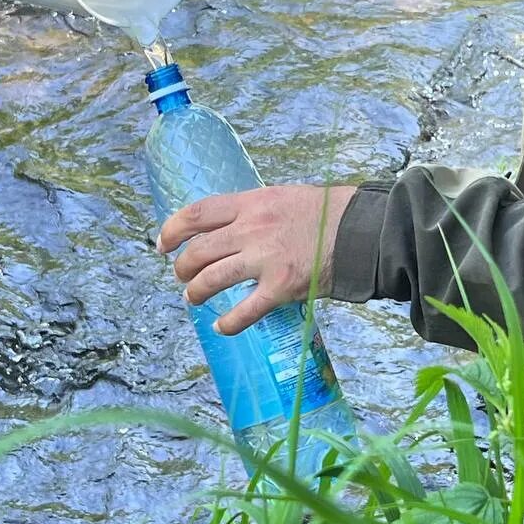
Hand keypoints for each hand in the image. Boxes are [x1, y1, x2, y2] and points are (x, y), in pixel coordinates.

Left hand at [156, 183, 357, 333]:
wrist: (361, 231)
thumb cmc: (327, 213)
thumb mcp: (283, 197)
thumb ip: (253, 211)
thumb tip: (228, 227)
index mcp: (251, 203)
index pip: (196, 214)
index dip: (172, 230)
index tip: (162, 244)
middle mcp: (252, 229)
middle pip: (198, 251)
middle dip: (181, 268)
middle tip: (182, 277)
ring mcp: (265, 259)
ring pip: (210, 280)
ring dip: (195, 292)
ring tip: (194, 298)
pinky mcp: (281, 287)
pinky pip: (244, 311)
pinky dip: (227, 323)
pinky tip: (221, 326)